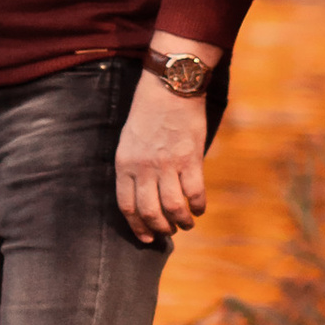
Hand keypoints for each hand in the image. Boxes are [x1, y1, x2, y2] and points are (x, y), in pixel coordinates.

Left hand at [115, 71, 209, 245]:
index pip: (127, 206)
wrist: (170, 86)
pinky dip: (199, 206)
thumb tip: (143, 195)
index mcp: (124, 163)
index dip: (137, 226)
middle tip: (168, 232)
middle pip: (150, 211)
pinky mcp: (190, 158)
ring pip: (173, 207)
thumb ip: (133, 167)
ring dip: (181, 221)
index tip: (145, 238)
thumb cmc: (148, 112)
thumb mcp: (129, 140)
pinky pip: (195, 192)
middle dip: (160, 228)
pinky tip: (200, 208)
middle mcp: (143, 167)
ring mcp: (167, 164)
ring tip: (186, 224)